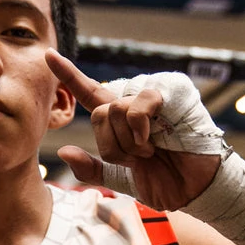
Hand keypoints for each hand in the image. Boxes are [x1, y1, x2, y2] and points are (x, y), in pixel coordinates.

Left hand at [46, 50, 220, 209]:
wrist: (196, 190)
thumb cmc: (166, 182)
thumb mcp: (120, 179)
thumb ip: (92, 168)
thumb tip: (64, 152)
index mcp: (121, 119)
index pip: (89, 92)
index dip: (69, 74)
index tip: (48, 55)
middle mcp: (134, 103)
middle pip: (98, 113)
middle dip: (113, 145)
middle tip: (139, 157)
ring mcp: (152, 96)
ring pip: (114, 110)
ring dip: (128, 142)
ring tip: (152, 151)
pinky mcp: (171, 93)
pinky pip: (137, 106)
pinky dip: (140, 129)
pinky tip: (155, 140)